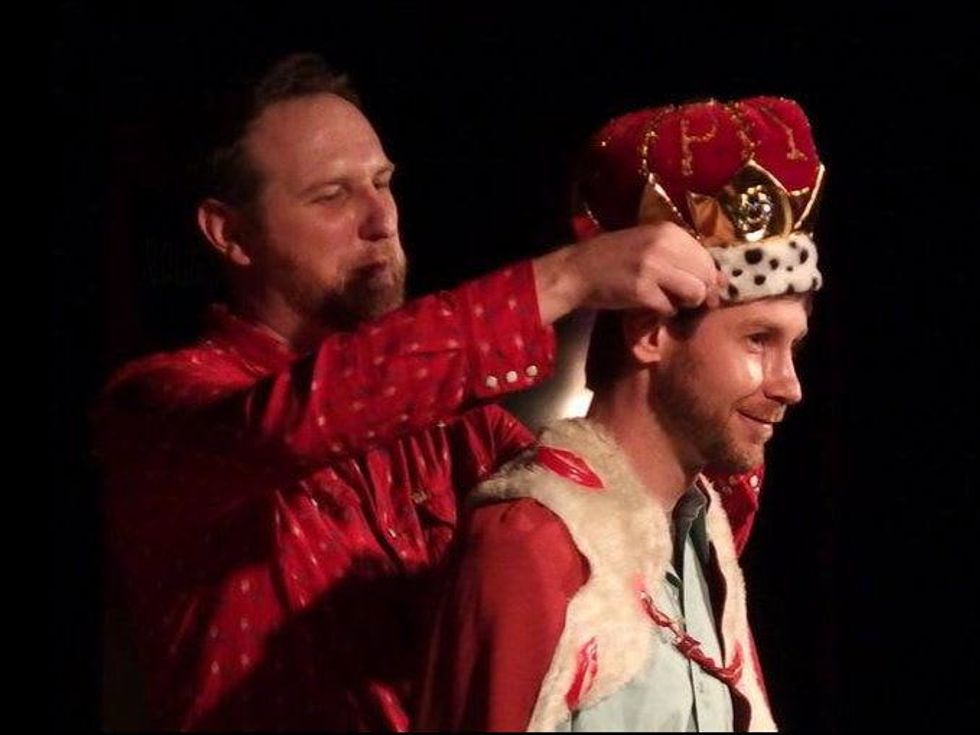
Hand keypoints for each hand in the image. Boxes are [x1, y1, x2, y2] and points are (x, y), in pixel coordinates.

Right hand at [534, 223, 726, 323]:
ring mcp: (652, 268)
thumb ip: (681, 255)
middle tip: (686, 301)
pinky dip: (664, 312)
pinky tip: (651, 306)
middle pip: (705, 276)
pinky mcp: (641, 290)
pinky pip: (670, 308)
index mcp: (668, 231)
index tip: (702, 289)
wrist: (578, 270)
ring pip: (694, 292)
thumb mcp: (649, 243)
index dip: (709, 278)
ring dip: (685, 303)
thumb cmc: (615, 258)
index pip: (707, 257)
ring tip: (670, 302)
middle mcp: (663, 245)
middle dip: (700, 293)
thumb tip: (719, 279)